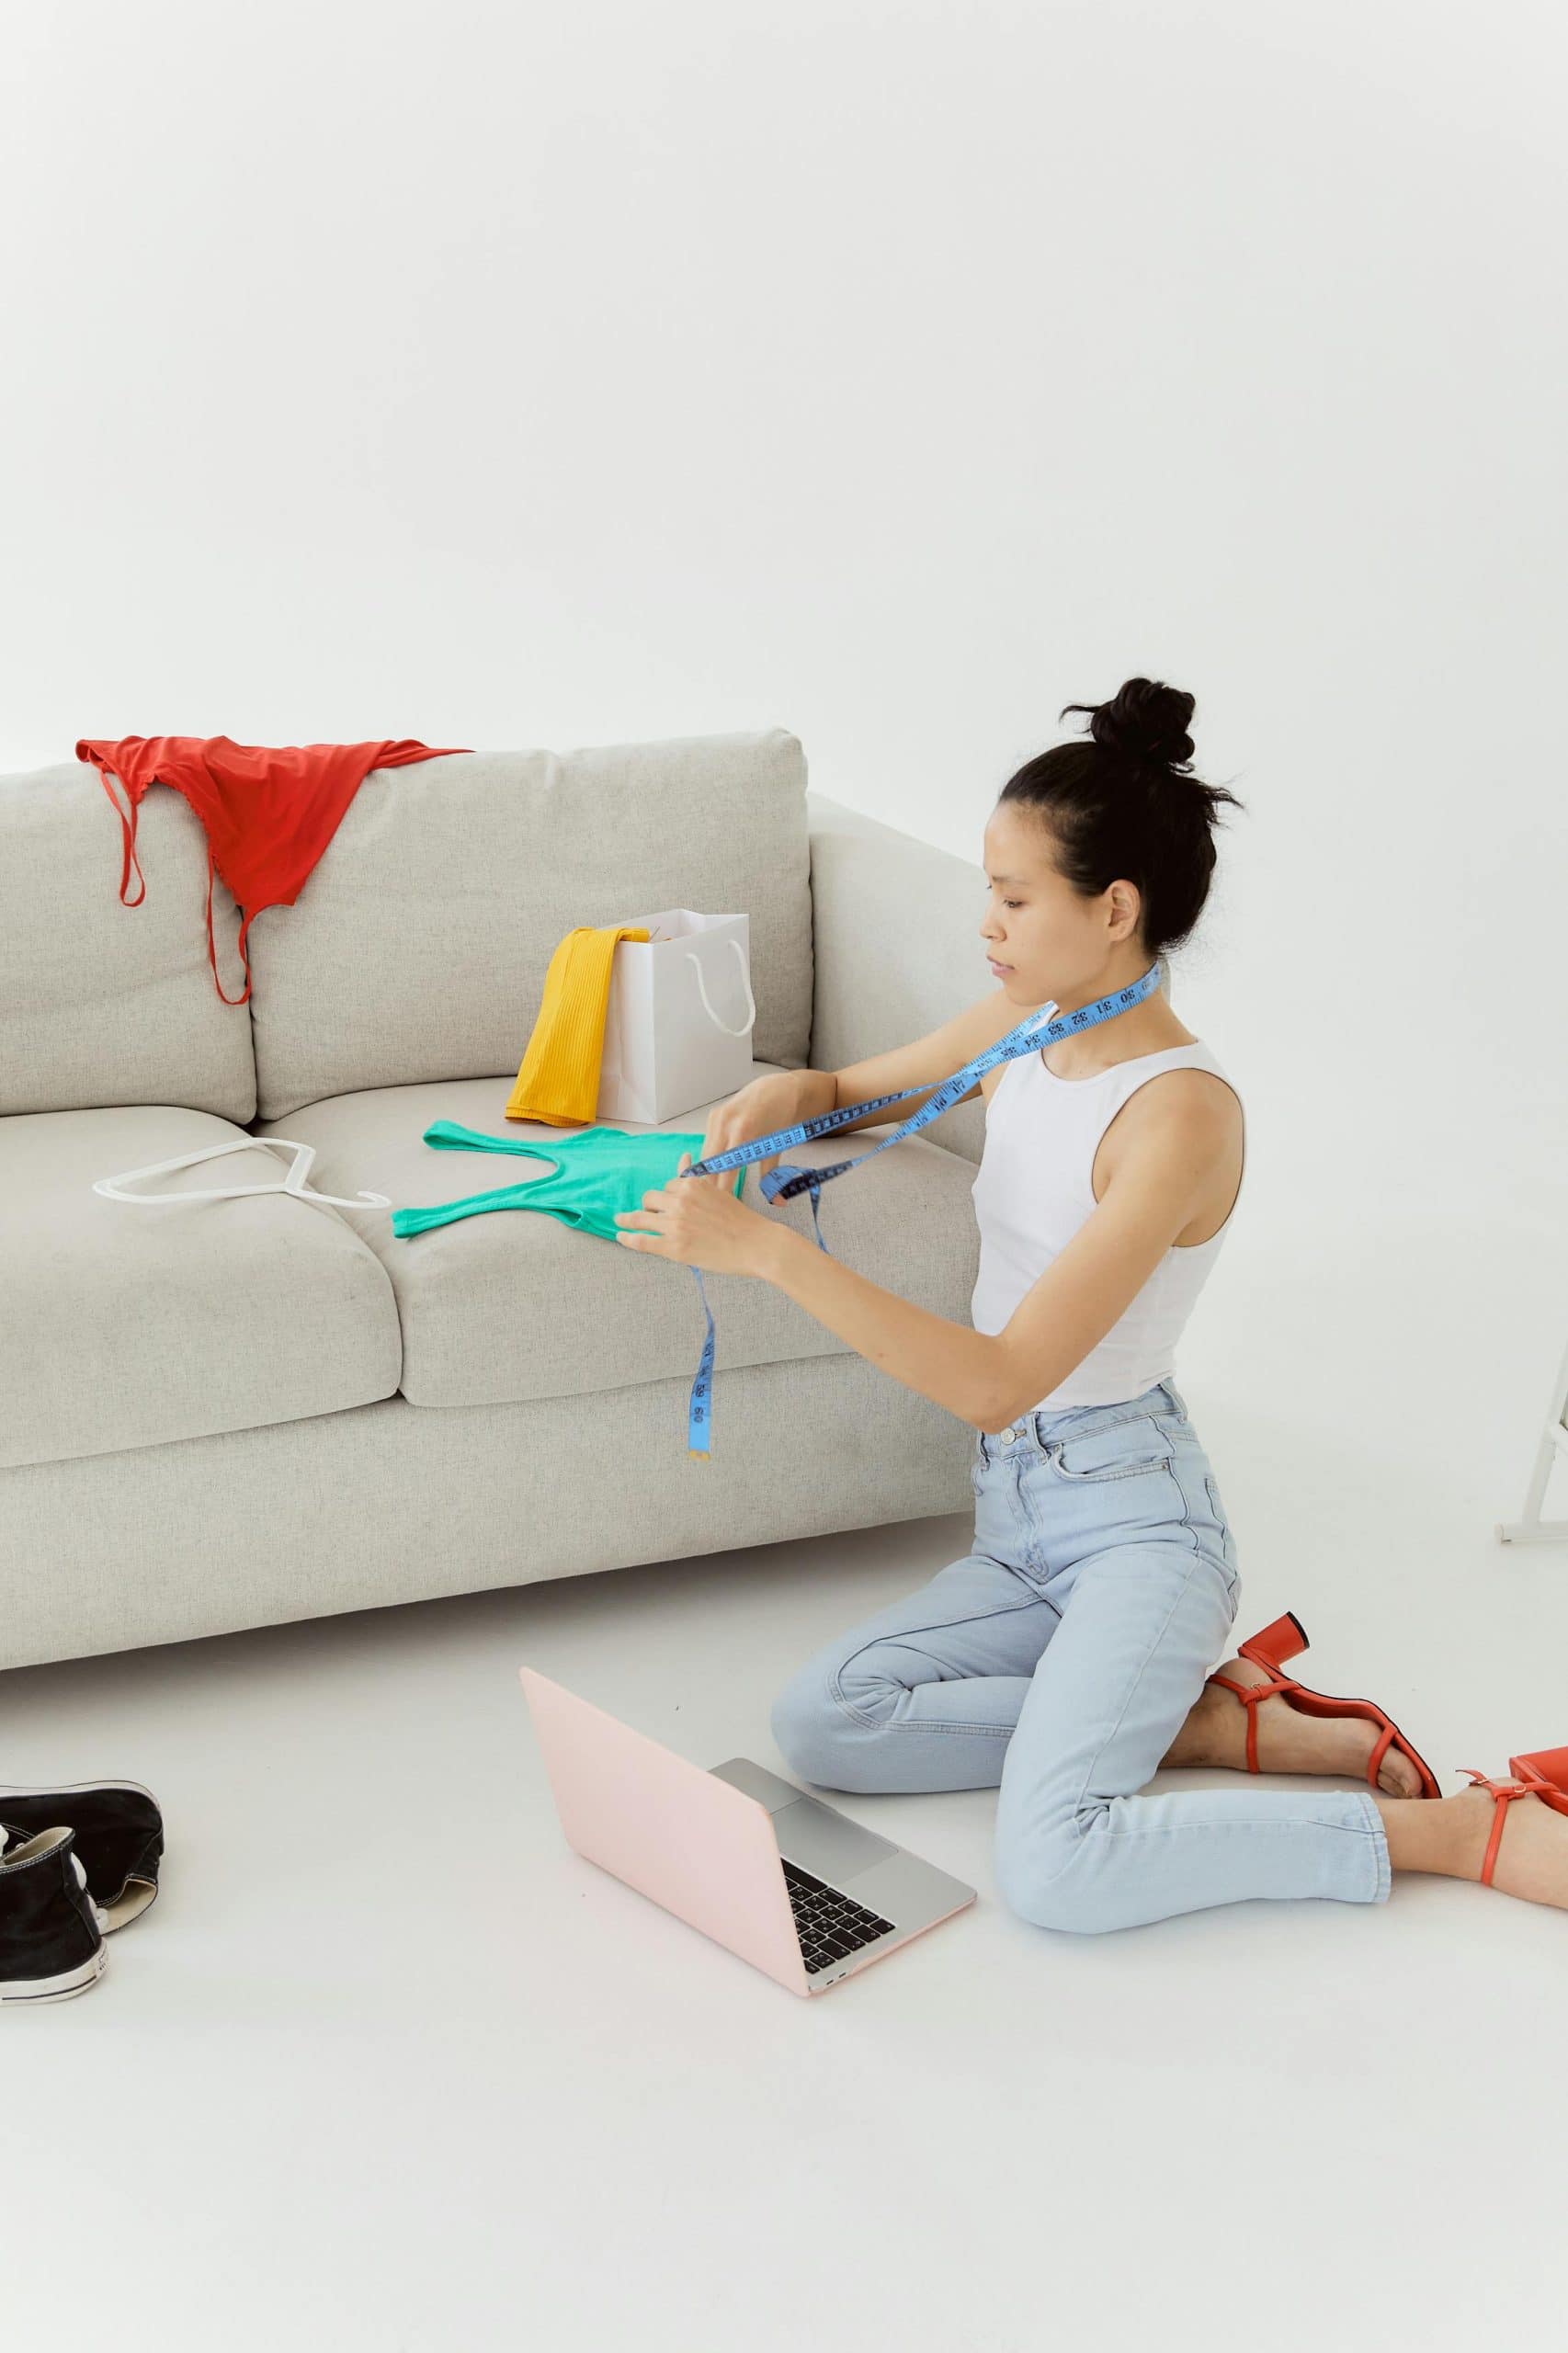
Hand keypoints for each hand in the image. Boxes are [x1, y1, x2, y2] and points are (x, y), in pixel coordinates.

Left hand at [613, 1153, 776, 1277]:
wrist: (756, 1245)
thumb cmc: (742, 1220)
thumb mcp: (719, 1191)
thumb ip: (697, 1177)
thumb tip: (683, 1156)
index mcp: (691, 1185)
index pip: (668, 1185)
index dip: (667, 1196)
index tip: (666, 1204)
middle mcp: (680, 1201)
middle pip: (650, 1199)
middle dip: (648, 1206)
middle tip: (648, 1214)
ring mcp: (675, 1225)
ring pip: (640, 1218)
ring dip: (627, 1219)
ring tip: (620, 1221)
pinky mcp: (673, 1247)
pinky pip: (641, 1241)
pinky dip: (627, 1238)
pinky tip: (621, 1236)